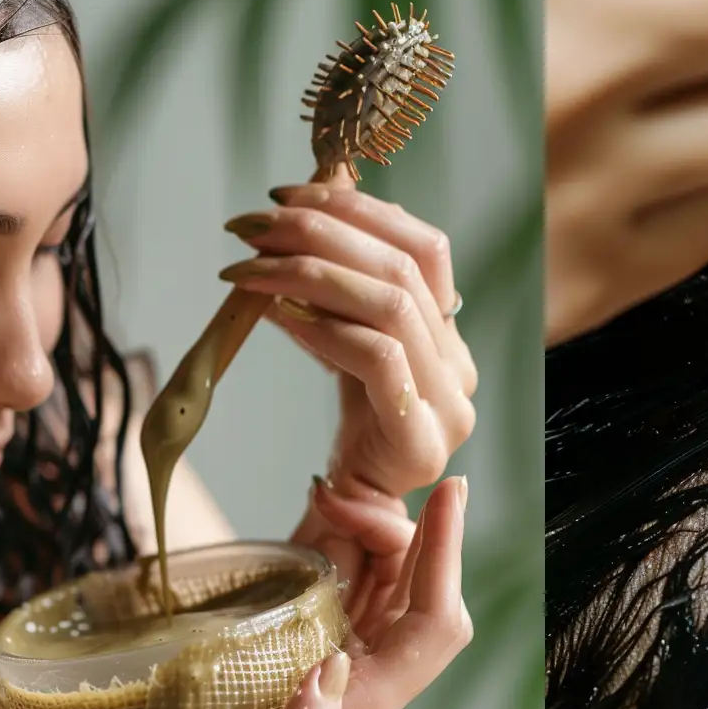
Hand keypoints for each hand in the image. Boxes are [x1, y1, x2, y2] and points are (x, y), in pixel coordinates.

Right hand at [59, 476, 469, 708]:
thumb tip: (340, 668)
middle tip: (358, 487)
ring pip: (375, 592)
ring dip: (370, 537)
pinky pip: (329, 599)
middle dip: (407, 534)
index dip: (447, 559)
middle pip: (413, 598)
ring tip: (334, 495)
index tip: (450, 493)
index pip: (433, 628)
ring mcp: (320, 680)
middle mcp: (352, 695)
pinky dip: (330, 554)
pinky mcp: (282, 671)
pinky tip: (311, 525)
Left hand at [220, 180, 474, 503]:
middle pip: (402, 268)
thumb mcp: (346, 338)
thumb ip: (341, 282)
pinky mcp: (420, 440)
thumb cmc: (350, 429)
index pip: (425, 246)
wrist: (353, 512)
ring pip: (391, 305)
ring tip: (248, 268)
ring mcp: (448, 406)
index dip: (358, 210)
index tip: (286, 195)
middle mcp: (459, 367)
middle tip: (251, 225)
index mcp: (450, 337)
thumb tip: (313, 197)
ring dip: (310, 273)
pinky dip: (323, 327)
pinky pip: (378, 358)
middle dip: (320, 233)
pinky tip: (277, 315)